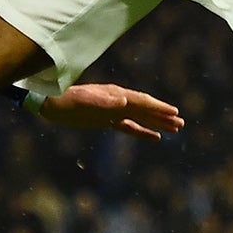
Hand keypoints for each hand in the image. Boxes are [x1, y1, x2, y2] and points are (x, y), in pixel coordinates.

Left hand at [37, 81, 183, 140]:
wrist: (50, 103)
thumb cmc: (67, 100)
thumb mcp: (85, 101)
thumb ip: (105, 101)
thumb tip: (125, 101)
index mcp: (115, 95)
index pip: (142, 101)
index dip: (158, 108)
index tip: (174, 113)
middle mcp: (117, 101)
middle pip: (145, 109)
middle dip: (163, 116)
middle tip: (181, 123)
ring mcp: (112, 111)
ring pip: (141, 118)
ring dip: (157, 123)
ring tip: (175, 129)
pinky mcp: (106, 120)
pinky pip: (129, 127)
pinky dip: (142, 131)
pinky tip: (154, 137)